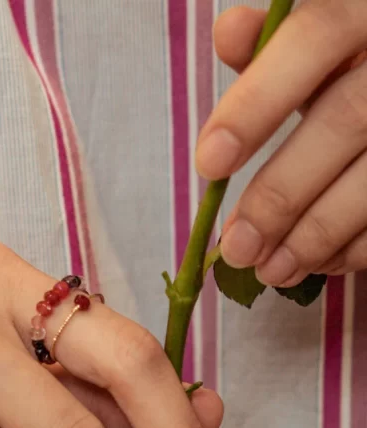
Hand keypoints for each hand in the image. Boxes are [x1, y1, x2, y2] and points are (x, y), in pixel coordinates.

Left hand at [200, 1, 366, 285]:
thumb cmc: (353, 69)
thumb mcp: (320, 48)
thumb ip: (274, 48)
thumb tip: (229, 32)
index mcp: (365, 14)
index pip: (315, 38)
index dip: (257, 104)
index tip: (208, 164)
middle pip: (343, 121)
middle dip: (280, 194)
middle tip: (236, 247)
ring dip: (314, 235)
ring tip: (268, 269)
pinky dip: (356, 247)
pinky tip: (319, 263)